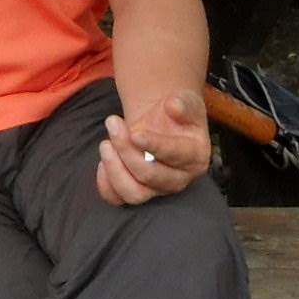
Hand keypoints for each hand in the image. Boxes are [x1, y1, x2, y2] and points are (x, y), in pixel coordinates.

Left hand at [95, 93, 210, 205]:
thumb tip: (173, 105)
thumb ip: (183, 103)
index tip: (135, 133)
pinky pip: (116, 198)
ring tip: (105, 143)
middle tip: (113, 123)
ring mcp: (156, 189)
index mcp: (195, 157)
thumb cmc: (176, 113)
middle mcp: (178, 179)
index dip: (154, 145)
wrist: (162, 122)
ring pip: (133, 193)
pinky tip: (103, 160)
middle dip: (127, 150)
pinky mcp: (137, 191)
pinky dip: (105, 183)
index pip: (175, 156)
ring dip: (114, 169)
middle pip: (150, 176)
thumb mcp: (186, 101)